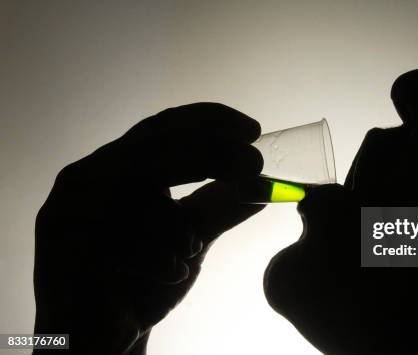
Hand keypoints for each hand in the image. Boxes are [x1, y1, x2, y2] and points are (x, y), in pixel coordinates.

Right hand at [34, 103, 263, 353]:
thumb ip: (222, 209)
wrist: (103, 338)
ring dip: (178, 222)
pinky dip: (156, 256)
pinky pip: (120, 235)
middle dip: (211, 153)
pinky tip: (170, 273)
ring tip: (191, 249)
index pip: (165, 126)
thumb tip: (267, 186)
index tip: (254, 129)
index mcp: (118, 166)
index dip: (210, 120)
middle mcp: (89, 175)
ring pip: (139, 189)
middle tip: (254, 164)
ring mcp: (70, 206)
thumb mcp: (192, 239)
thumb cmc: (145, 283)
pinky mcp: (62, 242)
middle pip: (155, 146)